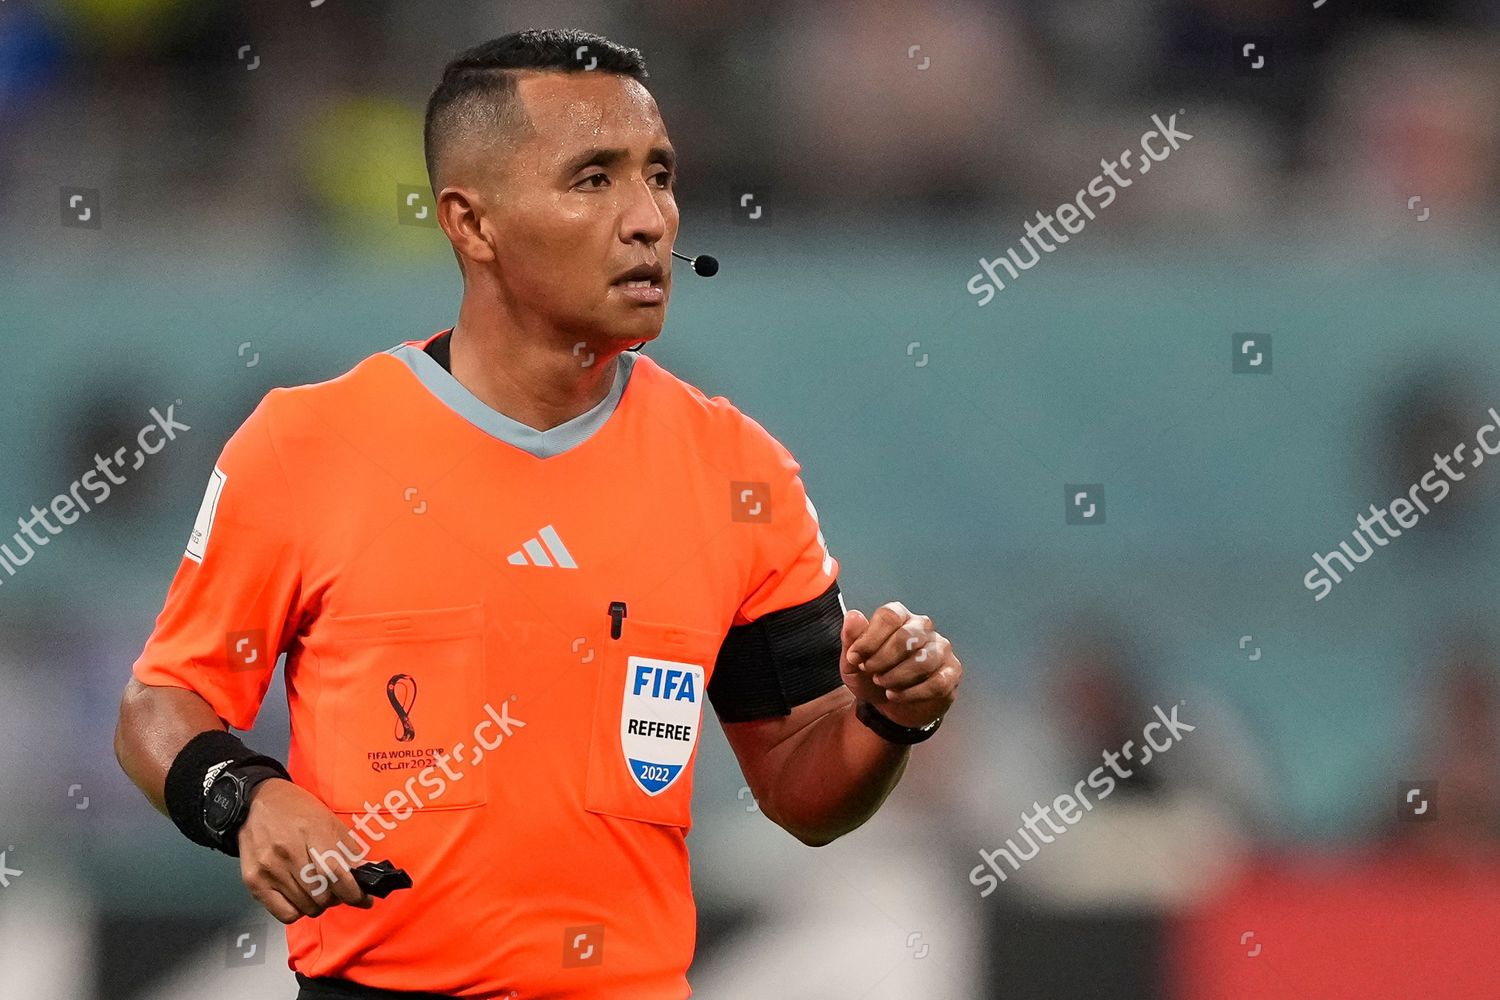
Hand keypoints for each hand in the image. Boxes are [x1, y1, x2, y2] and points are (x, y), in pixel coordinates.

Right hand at [236, 778, 374, 922]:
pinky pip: (284, 914)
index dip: (354, 892)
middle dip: (337, 898)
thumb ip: (348, 850)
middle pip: (322, 894)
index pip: (335, 873)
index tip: (364, 899)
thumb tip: (363, 876)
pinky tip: (300, 898)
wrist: (256, 803)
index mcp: (311, 832)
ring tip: (318, 890)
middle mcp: (287, 852)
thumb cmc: (295, 810)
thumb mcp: (329, 820)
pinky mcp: (254, 882)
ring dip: (319, 904)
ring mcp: (269, 869)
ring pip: (306, 907)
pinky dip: (298, 911)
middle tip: (338, 890)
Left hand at [841, 601, 961, 729]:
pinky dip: (912, 693)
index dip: (869, 638)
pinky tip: (896, 695)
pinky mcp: (952, 672)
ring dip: (897, 676)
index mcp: (900, 617)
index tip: (854, 657)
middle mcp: (923, 628)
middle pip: (906, 637)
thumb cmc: (872, 675)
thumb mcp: (852, 661)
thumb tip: (853, 616)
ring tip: (882, 684)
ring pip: (923, 660)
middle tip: (869, 672)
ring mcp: (941, 649)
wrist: (888, 705)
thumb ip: (851, 638)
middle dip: (882, 659)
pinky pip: (937, 682)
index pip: (889, 616)